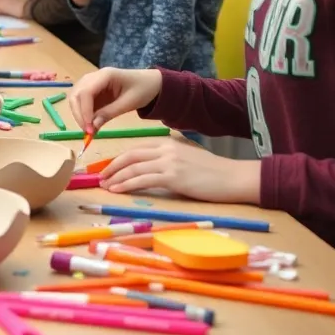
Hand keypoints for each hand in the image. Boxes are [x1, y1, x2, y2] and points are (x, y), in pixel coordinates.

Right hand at [69, 67, 161, 132]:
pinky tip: (91, 126)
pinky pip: (83, 103)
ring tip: (89, 130)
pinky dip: (85, 115)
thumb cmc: (144, 90)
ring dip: (79, 115)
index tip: (88, 128)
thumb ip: (109, 113)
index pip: (86, 92)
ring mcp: (92, 83)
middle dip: (78, 114)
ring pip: (76, 98)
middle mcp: (94, 77)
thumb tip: (92, 127)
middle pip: (77, 94)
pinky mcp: (94, 92)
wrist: (152, 83)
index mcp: (105, 75)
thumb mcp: (129, 103)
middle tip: (86, 132)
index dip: (84, 110)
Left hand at [100, 138, 262, 203]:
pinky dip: (127, 185)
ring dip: (115, 177)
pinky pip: (142, 180)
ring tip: (105, 186)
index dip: (119, 160)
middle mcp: (165, 150)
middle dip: (111, 167)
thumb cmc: (214, 172)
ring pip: (133, 168)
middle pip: (130, 156)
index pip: (136, 150)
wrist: (234, 177)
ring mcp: (169, 162)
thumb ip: (169, 158)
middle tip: (100, 178)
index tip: (107, 169)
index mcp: (167, 144)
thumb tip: (152, 167)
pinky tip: (117, 190)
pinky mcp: (173, 177)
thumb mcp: (187, 158)